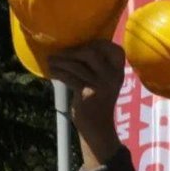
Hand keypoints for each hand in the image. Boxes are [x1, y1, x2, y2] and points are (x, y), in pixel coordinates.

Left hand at [48, 40, 124, 167]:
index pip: (114, 49)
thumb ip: (96, 66)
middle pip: (91, 53)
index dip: (98, 43)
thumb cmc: (97, 101)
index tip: (83, 45)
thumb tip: (73, 46)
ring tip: (50, 60)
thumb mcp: (103, 81)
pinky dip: (58, 73)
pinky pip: (69, 77)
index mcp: (119, 72)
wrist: (98, 128)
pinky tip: (52, 72)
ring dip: (60, 61)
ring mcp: (101, 85)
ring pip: (76, 65)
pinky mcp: (87, 94)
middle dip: (72, 51)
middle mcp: (112, 77)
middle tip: (59, 53)